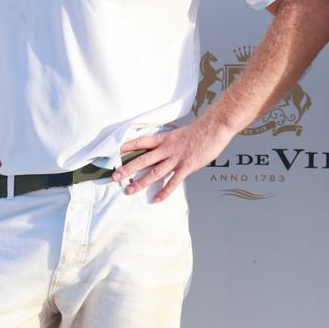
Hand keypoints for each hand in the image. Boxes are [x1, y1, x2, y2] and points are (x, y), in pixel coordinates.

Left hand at [113, 118, 230, 201]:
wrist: (214, 127)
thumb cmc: (198, 130)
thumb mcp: (178, 133)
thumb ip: (169, 142)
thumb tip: (162, 148)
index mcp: (164, 138)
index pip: (141, 141)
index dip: (127, 147)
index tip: (115, 152)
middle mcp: (166, 148)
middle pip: (143, 159)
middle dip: (127, 168)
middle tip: (114, 176)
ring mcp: (176, 158)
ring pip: (154, 172)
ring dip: (140, 182)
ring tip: (129, 190)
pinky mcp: (186, 166)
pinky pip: (173, 182)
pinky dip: (164, 192)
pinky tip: (156, 199)